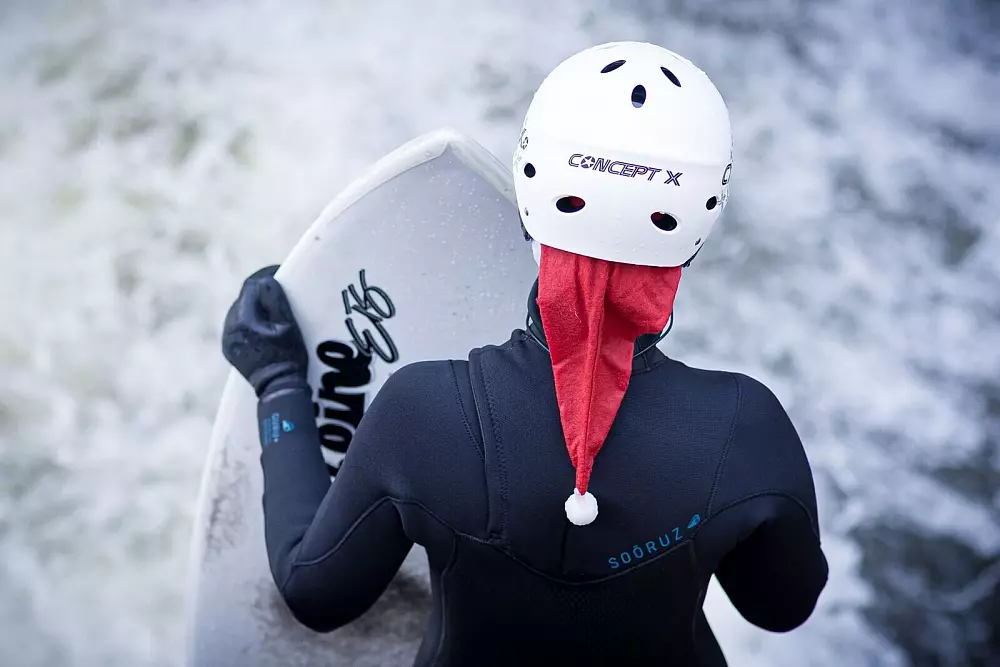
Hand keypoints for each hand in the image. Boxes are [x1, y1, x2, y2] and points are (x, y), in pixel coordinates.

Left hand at [222, 265, 308, 397]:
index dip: (266, 275)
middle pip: (244, 297)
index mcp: (244, 319)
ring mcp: (228, 339)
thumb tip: (266, 279)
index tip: (280, 271)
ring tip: (272, 305)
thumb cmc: (289, 357)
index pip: (252, 286)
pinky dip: (249, 320)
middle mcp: (230, 327)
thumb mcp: (288, 326)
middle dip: (260, 290)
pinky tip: (262, 324)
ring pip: (240, 310)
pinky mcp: (229, 348)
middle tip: (279, 286)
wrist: (278, 388)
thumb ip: (274, 300)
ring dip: (254, 305)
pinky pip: (237, 325)